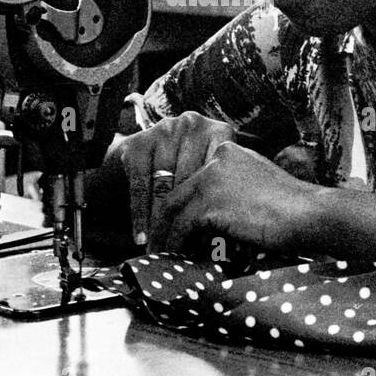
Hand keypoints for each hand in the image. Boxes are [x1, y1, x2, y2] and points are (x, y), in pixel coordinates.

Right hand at [112, 111, 236, 246]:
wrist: (145, 154)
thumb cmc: (189, 174)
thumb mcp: (211, 177)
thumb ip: (223, 196)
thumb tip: (236, 242)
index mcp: (219, 132)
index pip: (218, 176)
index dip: (214, 211)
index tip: (213, 243)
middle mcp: (193, 125)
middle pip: (190, 180)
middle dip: (186, 219)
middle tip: (185, 251)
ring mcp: (165, 130)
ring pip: (163, 184)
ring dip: (161, 222)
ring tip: (162, 249)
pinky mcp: (139, 142)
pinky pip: (140, 185)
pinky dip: (139, 214)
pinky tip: (141, 236)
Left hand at [151, 141, 322, 257]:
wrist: (310, 214)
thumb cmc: (293, 209)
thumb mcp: (256, 188)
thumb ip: (231, 193)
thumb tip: (208, 219)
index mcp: (227, 153)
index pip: (191, 181)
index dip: (178, 207)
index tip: (170, 226)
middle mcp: (215, 160)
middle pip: (176, 193)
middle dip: (162, 222)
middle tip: (155, 244)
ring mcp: (212, 180)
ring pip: (173, 211)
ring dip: (165, 236)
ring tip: (161, 255)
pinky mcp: (211, 204)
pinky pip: (182, 228)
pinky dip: (176, 244)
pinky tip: (175, 257)